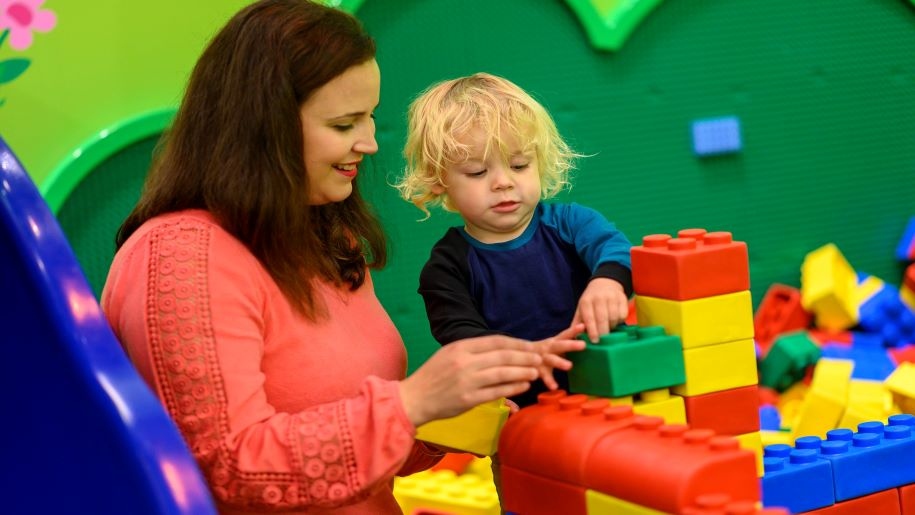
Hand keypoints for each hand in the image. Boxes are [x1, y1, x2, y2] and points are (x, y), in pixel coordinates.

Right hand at [399, 336, 542, 426]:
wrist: (414, 398)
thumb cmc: (433, 376)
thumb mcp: (449, 354)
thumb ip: (472, 351)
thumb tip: (500, 349)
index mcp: (460, 347)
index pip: (495, 341)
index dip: (517, 343)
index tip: (530, 346)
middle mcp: (465, 362)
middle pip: (502, 356)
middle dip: (524, 357)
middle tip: (539, 358)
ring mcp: (467, 381)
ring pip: (502, 373)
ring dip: (522, 372)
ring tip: (535, 372)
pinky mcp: (468, 400)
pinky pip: (496, 392)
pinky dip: (513, 388)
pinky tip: (523, 386)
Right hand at [529, 323, 586, 389]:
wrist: (521, 356)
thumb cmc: (545, 352)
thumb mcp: (554, 345)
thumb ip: (567, 343)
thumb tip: (585, 338)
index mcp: (554, 342)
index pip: (566, 334)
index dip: (574, 330)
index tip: (583, 326)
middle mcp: (548, 349)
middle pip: (560, 345)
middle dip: (571, 344)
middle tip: (583, 344)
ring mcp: (542, 359)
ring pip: (552, 359)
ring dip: (560, 362)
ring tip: (569, 366)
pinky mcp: (539, 370)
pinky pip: (545, 376)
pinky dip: (549, 381)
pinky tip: (554, 386)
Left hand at [573, 278, 628, 342]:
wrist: (604, 284)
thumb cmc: (591, 301)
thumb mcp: (581, 309)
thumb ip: (577, 323)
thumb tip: (574, 338)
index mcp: (586, 301)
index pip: (589, 318)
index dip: (592, 331)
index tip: (594, 341)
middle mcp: (599, 298)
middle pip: (602, 319)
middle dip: (603, 332)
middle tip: (602, 341)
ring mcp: (612, 297)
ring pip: (614, 318)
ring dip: (612, 326)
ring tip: (608, 328)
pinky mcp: (623, 298)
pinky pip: (623, 315)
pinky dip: (620, 321)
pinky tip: (615, 321)